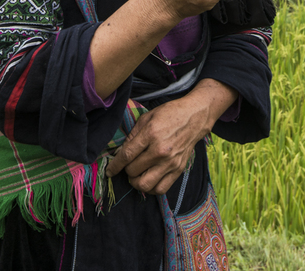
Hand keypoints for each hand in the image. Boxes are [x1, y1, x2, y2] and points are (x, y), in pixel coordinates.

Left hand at [105, 80, 234, 194]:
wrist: (194, 117)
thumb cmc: (169, 114)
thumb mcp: (147, 117)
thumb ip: (132, 135)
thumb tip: (121, 152)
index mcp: (150, 134)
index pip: (127, 156)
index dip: (115, 166)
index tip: (109, 171)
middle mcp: (160, 151)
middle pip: (133, 171)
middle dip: (126, 171)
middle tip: (128, 166)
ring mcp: (170, 163)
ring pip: (145, 185)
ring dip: (136, 182)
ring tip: (136, 175)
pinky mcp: (178, 170)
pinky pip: (160, 189)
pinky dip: (151, 189)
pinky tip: (149, 179)